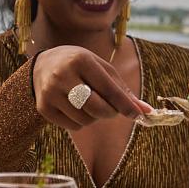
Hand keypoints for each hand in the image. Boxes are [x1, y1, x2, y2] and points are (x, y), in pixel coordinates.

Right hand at [32, 45, 150, 129]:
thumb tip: (146, 111)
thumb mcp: (100, 68)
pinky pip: (73, 126)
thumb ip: (122, 89)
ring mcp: (50, 92)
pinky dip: (81, 122)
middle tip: (111, 109)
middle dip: (110, 113)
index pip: (108, 88)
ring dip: (94, 117)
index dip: (125, 104)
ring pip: (85, 120)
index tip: (137, 115)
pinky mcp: (43, 108)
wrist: (43, 65)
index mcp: (81, 61)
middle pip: (96, 108)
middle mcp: (63, 75)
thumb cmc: (80, 66)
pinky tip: (75, 108)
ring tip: (89, 103)